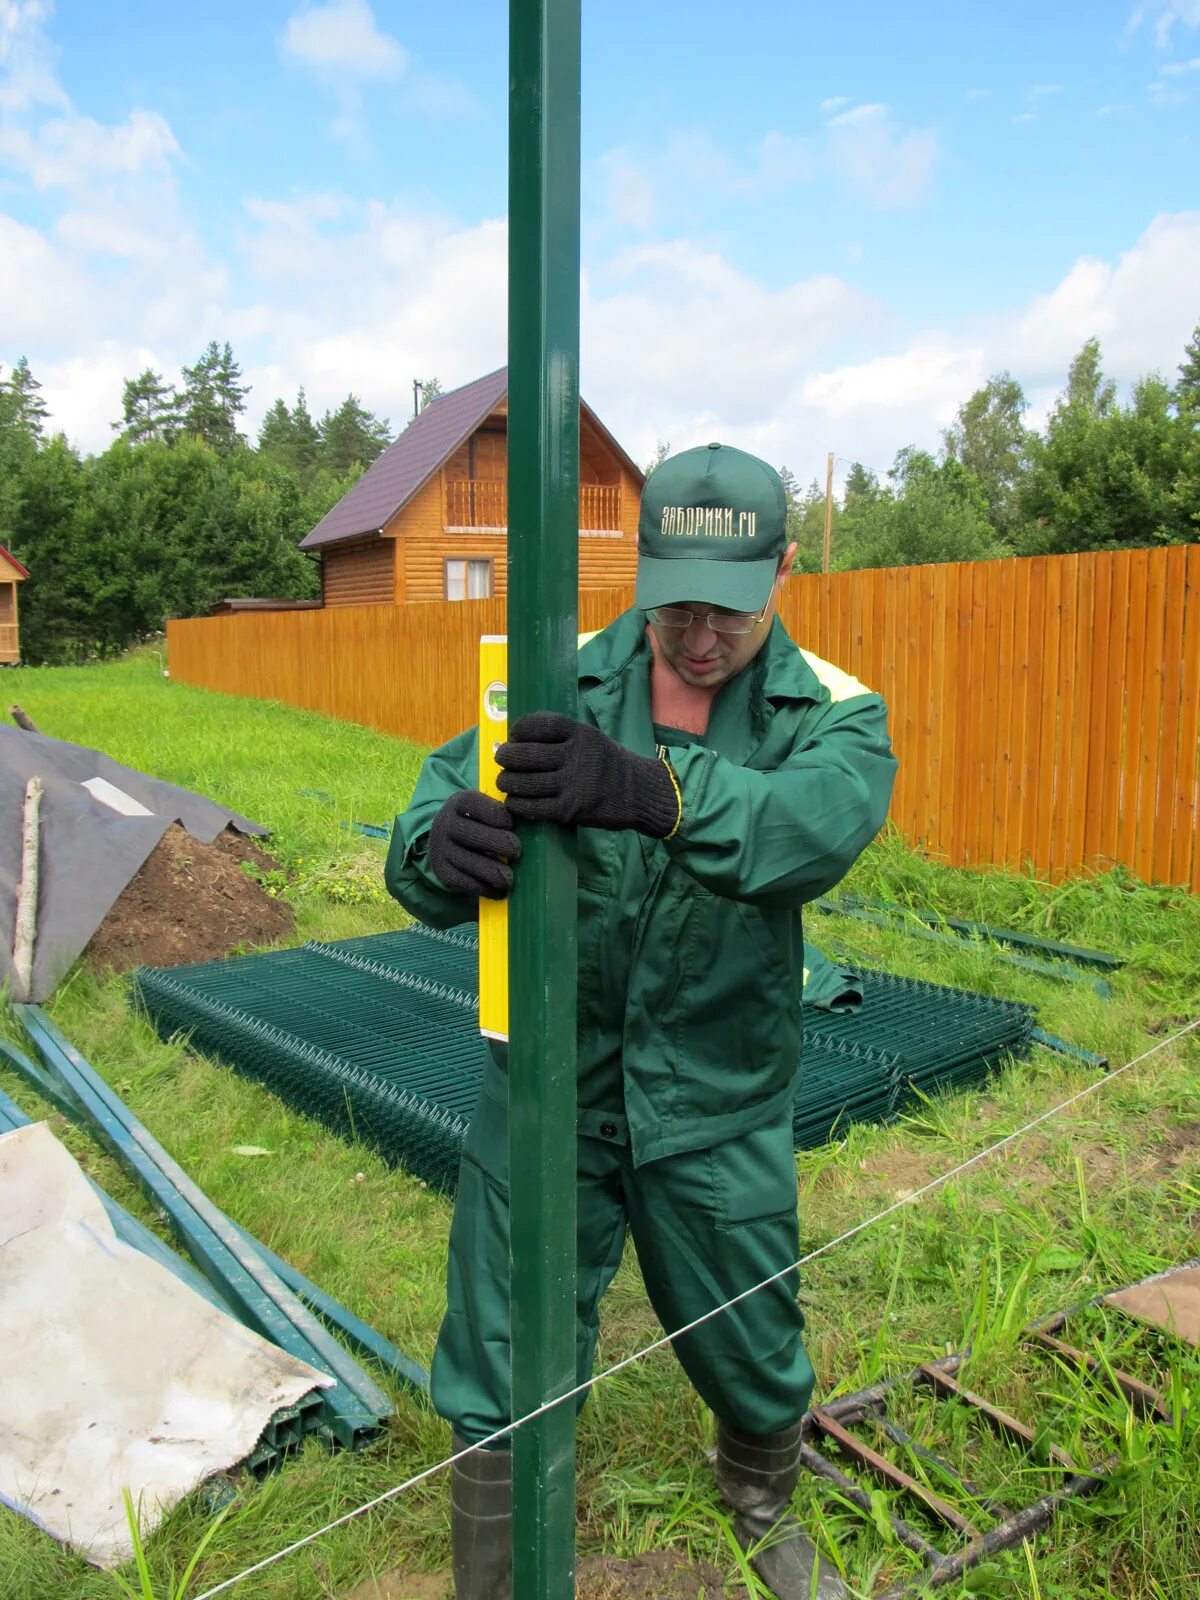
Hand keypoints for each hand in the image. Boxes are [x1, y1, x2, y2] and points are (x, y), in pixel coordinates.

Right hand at [428, 790, 520, 898]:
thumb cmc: (477, 821)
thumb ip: (503, 814)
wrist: (444, 837)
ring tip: (510, 879)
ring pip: (469, 862)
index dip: (498, 815)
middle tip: (517, 852)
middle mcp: (446, 824)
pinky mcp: (441, 870)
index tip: (511, 824)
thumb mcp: (484, 808)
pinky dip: (484, 888)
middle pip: (474, 834)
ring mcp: (441, 848)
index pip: (477, 805)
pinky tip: (499, 891)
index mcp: (460, 803)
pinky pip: (463, 882)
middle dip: (499, 843)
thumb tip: (531, 824)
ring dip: (493, 872)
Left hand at [497, 712, 679, 836]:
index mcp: (581, 733)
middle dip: (507, 757)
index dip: (520, 728)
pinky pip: (533, 806)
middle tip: (502, 759)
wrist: (640, 793)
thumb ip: (563, 737)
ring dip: (507, 782)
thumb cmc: (610, 764)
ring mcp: (572, 784)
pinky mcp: (570, 810)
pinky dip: (518, 804)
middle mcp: (576, 755)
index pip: (540, 724)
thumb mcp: (592, 738)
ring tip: (504, 782)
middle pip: (526, 754)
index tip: (513, 735)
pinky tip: (514, 801)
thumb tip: (519, 740)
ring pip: (525, 782)